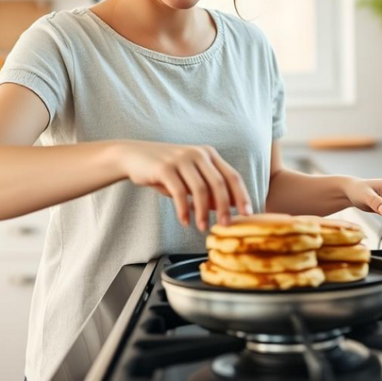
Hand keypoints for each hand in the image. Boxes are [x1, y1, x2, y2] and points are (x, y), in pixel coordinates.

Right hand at [117, 140, 252, 230]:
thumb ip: (207, 189)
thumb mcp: (189, 177)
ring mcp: (182, 159)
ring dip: (203, 212)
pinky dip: (183, 210)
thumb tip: (227, 208)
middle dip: (225, 207)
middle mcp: (198, 154)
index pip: (232, 175)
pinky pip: (179, 193)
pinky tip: (185, 221)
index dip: (242, 195)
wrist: (133, 156)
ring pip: (200, 189)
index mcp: (208, 154)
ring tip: (202, 227)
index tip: (248, 214)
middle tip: (226, 226)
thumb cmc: (164, 169)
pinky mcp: (165, 167)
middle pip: (219, 183)